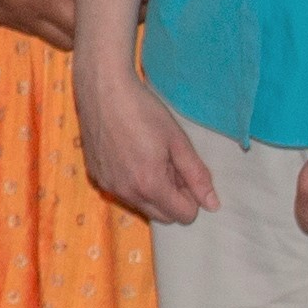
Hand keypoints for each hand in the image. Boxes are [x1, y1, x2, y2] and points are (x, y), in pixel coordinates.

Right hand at [0, 0, 79, 48]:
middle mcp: (23, 17)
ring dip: (52, 19)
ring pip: (41, 33)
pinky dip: (29, 13)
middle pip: (65, 42)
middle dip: (77, 26)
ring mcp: (2, 17)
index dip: (95, 16)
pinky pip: (17, 23)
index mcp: (40, 0)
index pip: (80, 28)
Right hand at [73, 59, 220, 226]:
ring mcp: (108, 186)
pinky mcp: (95, 176)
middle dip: (173, 198)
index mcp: (150, 185)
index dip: (192, 197)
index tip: (185, 172)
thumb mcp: (178, 141)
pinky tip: (129, 154)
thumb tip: (213, 205)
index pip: (183, 215)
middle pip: (162, 216)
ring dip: (152, 192)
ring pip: (141, 205)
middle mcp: (126, 193)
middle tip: (170, 165)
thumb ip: (197, 176)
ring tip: (149, 157)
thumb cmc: (144, 111)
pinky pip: (122, 192)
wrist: (103, 90)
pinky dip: (132, 183)